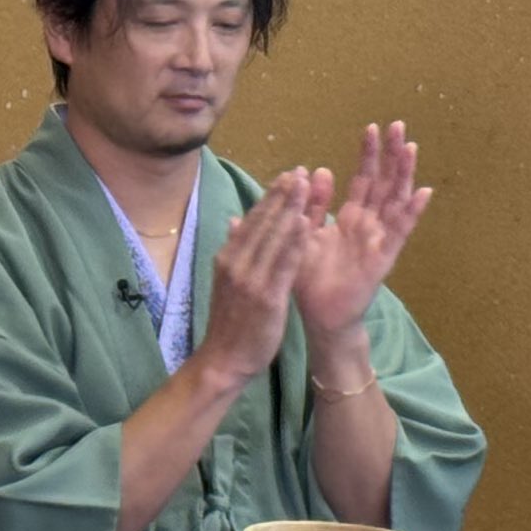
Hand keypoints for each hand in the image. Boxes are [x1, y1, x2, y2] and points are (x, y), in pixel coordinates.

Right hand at [193, 169, 327, 394]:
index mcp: (228, 257)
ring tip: (306, 185)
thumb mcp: (227, 281)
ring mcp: (250, 279)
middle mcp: (237, 262)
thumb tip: (236, 220)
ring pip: (273, 236)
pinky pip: (282, 263)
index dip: (272, 196)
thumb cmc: (231, 322)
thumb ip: (236, 251)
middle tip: (300, 171)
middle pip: (263, 221)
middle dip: (283, 195)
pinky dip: (293, 240)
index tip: (288, 176)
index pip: (253, 219)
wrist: (224, 359)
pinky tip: (305, 222)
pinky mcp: (265, 296)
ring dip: (290, 208)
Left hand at [293, 123, 432, 349]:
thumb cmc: (311, 279)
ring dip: (404, 175)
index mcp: (350, 218)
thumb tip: (313, 170)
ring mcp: (379, 240)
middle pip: (385, 183)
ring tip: (410, 147)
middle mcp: (369, 225)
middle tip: (398, 125)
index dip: (368, 154)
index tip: (372, 127)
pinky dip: (411, 212)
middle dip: (391, 155)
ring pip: (395, 201)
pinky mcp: (382, 258)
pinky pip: (399, 232)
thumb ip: (310, 205)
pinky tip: (422, 192)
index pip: (363, 179)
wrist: (319, 316)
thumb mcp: (303, 234)